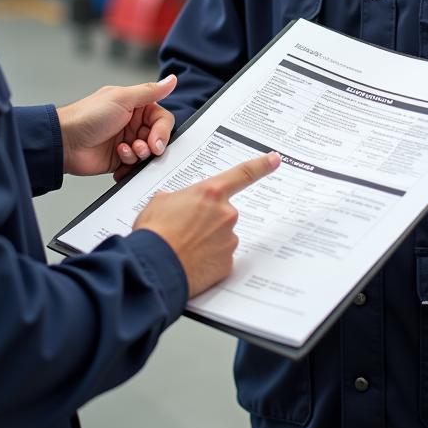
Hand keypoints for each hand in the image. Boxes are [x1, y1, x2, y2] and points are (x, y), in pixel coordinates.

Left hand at [57, 76, 176, 176]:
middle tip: (142, 147)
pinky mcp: (120, 158)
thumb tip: (172, 80)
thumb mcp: (122, 99)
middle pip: (158, 137)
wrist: (65, 142)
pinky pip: (135, 164)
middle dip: (152, 144)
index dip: (162, 131)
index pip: (162, 118)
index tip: (156, 141)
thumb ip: (150, 92)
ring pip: (148, 152)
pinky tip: (119, 158)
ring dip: (139, 154)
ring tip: (124, 151)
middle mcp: (133, 122)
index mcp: (136, 105)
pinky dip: (130, 164)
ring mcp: (126, 140)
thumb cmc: (89, 116)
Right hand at [133, 151, 281, 296]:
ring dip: (207, 241)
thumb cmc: (154, 232)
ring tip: (183, 247)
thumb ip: (179, 198)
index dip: (262, 165)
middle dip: (208, 220)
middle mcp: (226, 214)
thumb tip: (179, 204)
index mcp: (210, 192)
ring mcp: (229, 240)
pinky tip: (191, 261)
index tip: (275, 159)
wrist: (153, 267)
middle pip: (223, 213)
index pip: (243, 173)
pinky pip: (220, 257)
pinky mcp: (227, 264)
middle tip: (184, 229)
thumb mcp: (160, 201)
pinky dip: (208, 259)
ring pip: (221, 236)